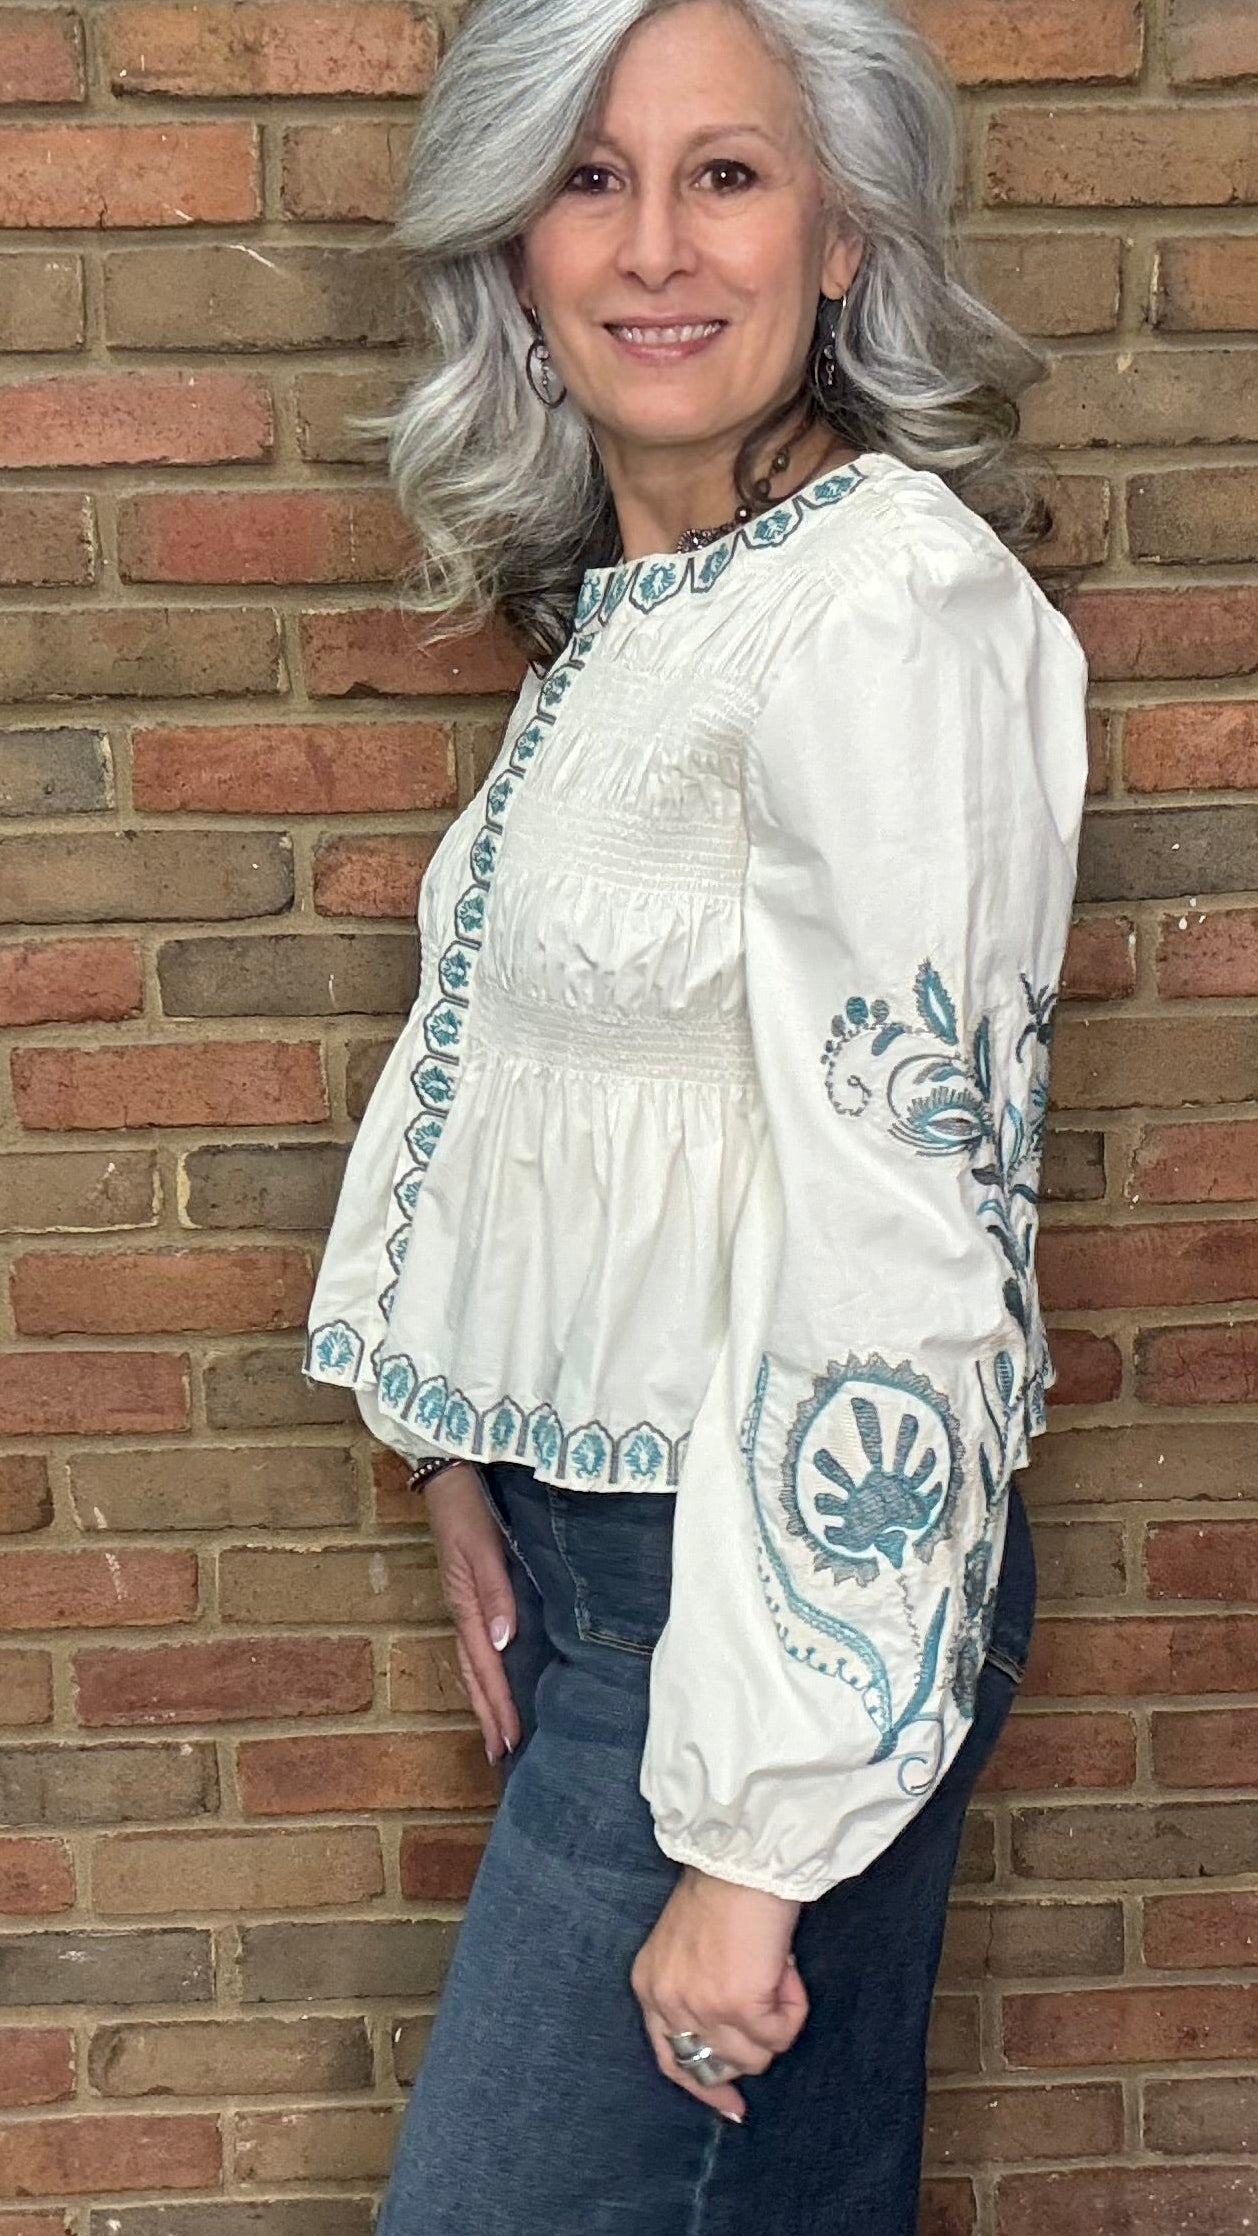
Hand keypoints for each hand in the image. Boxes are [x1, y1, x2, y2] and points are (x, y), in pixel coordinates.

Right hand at [422, 1464, 520, 1762]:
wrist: (449, 1478)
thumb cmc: (468, 1511)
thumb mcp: (483, 1548)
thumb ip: (495, 1592)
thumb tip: (503, 1643)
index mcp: (467, 1606)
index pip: (486, 1668)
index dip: (499, 1706)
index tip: (510, 1742)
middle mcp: (465, 1612)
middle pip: (476, 1677)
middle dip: (489, 1716)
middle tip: (502, 1756)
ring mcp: (466, 1605)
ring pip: (475, 1665)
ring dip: (486, 1701)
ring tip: (499, 1734)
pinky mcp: (473, 1594)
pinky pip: (479, 1646)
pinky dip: (488, 1674)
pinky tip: (500, 1681)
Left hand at [631, 1865, 807, 2120]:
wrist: (741, 1860)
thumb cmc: (723, 1891)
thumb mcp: (686, 1949)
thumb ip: (696, 1992)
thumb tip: (735, 2047)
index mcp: (649, 1987)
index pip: (670, 2060)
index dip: (704, 2087)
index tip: (734, 2104)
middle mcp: (667, 2004)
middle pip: (717, 2064)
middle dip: (750, 2047)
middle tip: (771, 2007)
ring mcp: (702, 2009)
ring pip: (755, 2056)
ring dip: (776, 2020)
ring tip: (776, 1971)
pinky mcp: (739, 2006)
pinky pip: (781, 2034)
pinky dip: (793, 2007)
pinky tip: (786, 1969)